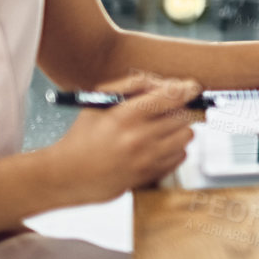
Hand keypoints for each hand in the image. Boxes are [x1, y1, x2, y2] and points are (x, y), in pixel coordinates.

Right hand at [44, 75, 199, 203]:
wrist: (66, 176)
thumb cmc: (83, 135)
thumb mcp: (99, 102)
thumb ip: (132, 85)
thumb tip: (166, 82)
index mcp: (124, 117)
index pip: (169, 97)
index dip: (185, 89)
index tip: (192, 87)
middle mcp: (137, 139)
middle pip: (183, 115)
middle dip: (179, 109)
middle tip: (167, 110)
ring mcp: (146, 160)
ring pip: (186, 135)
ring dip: (179, 129)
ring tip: (162, 129)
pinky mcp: (150, 175)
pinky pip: (181, 155)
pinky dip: (175, 148)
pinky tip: (157, 147)